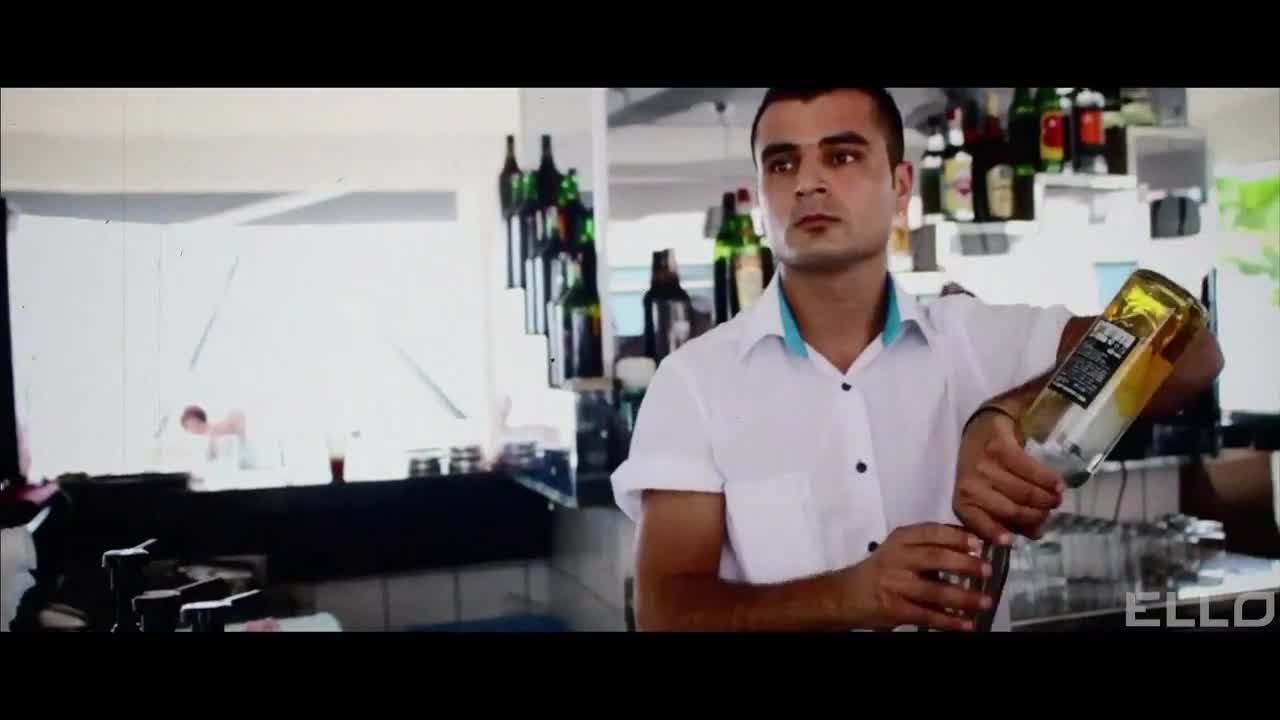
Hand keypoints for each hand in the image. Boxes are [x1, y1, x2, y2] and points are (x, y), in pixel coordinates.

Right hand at [845, 523, 992, 631]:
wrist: (845, 595)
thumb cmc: (879, 570)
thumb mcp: (898, 549)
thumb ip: (927, 546)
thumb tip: (971, 545)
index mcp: (899, 539)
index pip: (931, 532)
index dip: (957, 537)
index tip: (979, 542)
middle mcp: (896, 559)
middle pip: (935, 558)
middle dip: (965, 564)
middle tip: (987, 570)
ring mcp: (895, 585)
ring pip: (935, 591)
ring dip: (964, 598)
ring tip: (985, 602)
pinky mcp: (894, 609)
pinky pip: (927, 616)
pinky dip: (950, 621)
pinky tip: (968, 624)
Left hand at [953, 409, 1064, 544]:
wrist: (981, 430)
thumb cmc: (985, 471)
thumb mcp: (991, 497)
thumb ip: (1010, 518)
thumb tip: (1036, 534)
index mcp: (963, 502)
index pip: (979, 524)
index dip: (996, 534)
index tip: (1012, 541)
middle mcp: (969, 485)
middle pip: (1011, 510)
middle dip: (1036, 516)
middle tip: (1049, 513)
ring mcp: (984, 466)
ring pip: (1024, 492)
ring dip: (1046, 499)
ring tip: (1055, 500)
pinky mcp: (1000, 449)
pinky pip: (1032, 471)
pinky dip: (1049, 480)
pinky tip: (1059, 485)